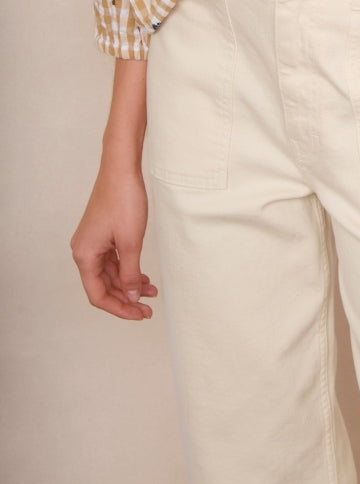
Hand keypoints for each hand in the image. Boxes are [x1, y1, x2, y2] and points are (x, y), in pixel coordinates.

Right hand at [71, 163, 156, 319]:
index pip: (98, 295)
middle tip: (148, 309)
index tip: (139, 314)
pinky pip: (113, 260)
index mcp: (84, 256)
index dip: (119, 308)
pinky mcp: (101, 234)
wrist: (121, 168)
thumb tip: (131, 297)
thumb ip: (130, 273)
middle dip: (126, 298)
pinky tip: (144, 276)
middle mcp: (83, 251)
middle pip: (103, 286)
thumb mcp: (131, 242)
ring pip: (110, 274)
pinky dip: (127, 269)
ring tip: (151, 292)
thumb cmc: (123, 201)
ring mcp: (92, 242)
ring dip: (129, 284)